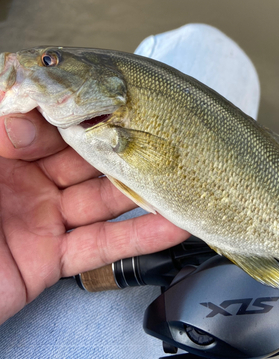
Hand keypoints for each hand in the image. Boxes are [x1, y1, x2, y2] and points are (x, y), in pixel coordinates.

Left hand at [0, 111, 188, 324]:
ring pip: (101, 200)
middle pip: (85, 159)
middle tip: (166, 136)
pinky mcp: (51, 260)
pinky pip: (99, 246)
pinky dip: (138, 238)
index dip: (86, 110)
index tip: (123, 98)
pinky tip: (173, 225)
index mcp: (1, 149)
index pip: (53, 122)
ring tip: (181, 176)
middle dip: (124, 147)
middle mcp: (27, 180)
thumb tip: (37, 117)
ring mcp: (43, 219)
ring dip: (142, 192)